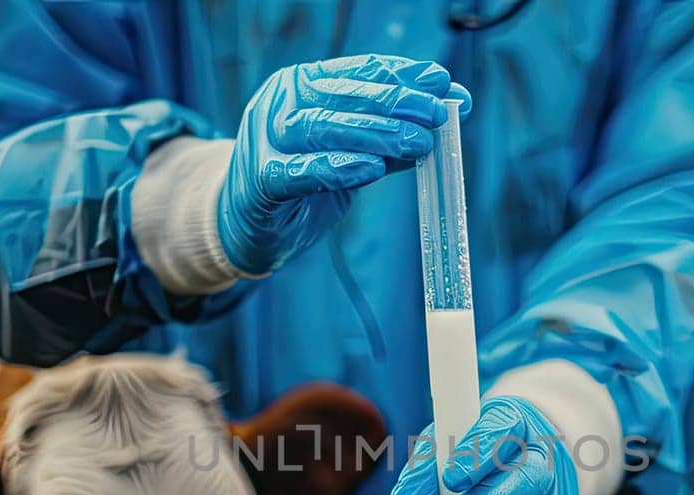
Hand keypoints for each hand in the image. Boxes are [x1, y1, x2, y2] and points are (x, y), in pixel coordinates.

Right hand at [216, 54, 470, 275]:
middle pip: (342, 97)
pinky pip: (298, 172)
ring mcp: (265, 140)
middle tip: (437, 113)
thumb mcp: (351, 153)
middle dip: (396, 103)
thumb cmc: (302, 179)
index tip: (442, 81)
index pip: (357, 72)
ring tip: (418, 141)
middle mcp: (280, 104)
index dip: (401, 74)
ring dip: (376, 134)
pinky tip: (371, 169)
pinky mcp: (259, 181)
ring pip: (321, 128)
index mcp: (301, 85)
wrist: (245, 223)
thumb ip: (392, 135)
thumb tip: (448, 114)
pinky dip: (335, 169)